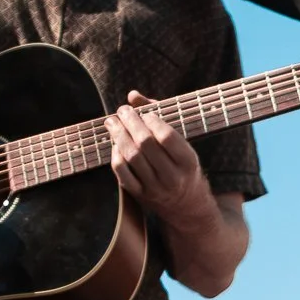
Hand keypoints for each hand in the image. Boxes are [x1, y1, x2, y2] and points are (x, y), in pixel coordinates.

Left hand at [105, 90, 207, 220]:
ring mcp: (155, 188)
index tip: (144, 113)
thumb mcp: (181, 142)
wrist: (186, 204)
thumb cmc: (182, 164)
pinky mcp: (140, 195)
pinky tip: (114, 144)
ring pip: (131, 157)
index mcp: (188, 161)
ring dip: (118, 135)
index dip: (152, 120)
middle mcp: (172, 177)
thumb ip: (159, 115)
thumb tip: (132, 95)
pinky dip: (115, 156)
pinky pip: (122, 173)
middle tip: (122, 111)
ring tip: (112, 122)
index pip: (166, 136)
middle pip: (145, 144)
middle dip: (130, 123)